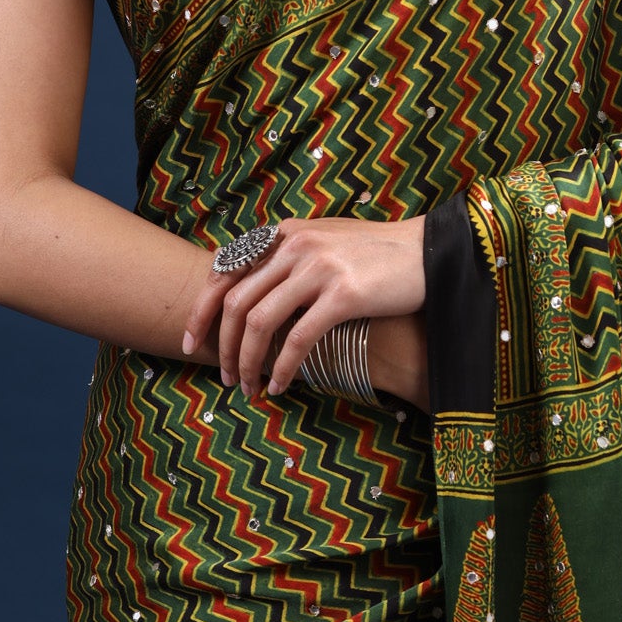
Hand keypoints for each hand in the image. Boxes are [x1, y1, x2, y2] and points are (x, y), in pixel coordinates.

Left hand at [181, 214, 426, 400]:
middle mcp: (296, 245)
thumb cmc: (378, 255)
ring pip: (260, 323)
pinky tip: (280, 386)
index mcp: (285, 233)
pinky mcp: (344, 295)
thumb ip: (289, 257)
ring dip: (247, 363)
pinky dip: (282, 368)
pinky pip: (298, 339)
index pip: (224, 270)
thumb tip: (252, 292)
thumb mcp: (325, 242)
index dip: (201, 309)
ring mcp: (319, 268)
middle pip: (236, 302)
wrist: (430, 252)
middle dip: (222, 346)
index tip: (191, 342)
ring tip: (249, 389)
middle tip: (225, 377)